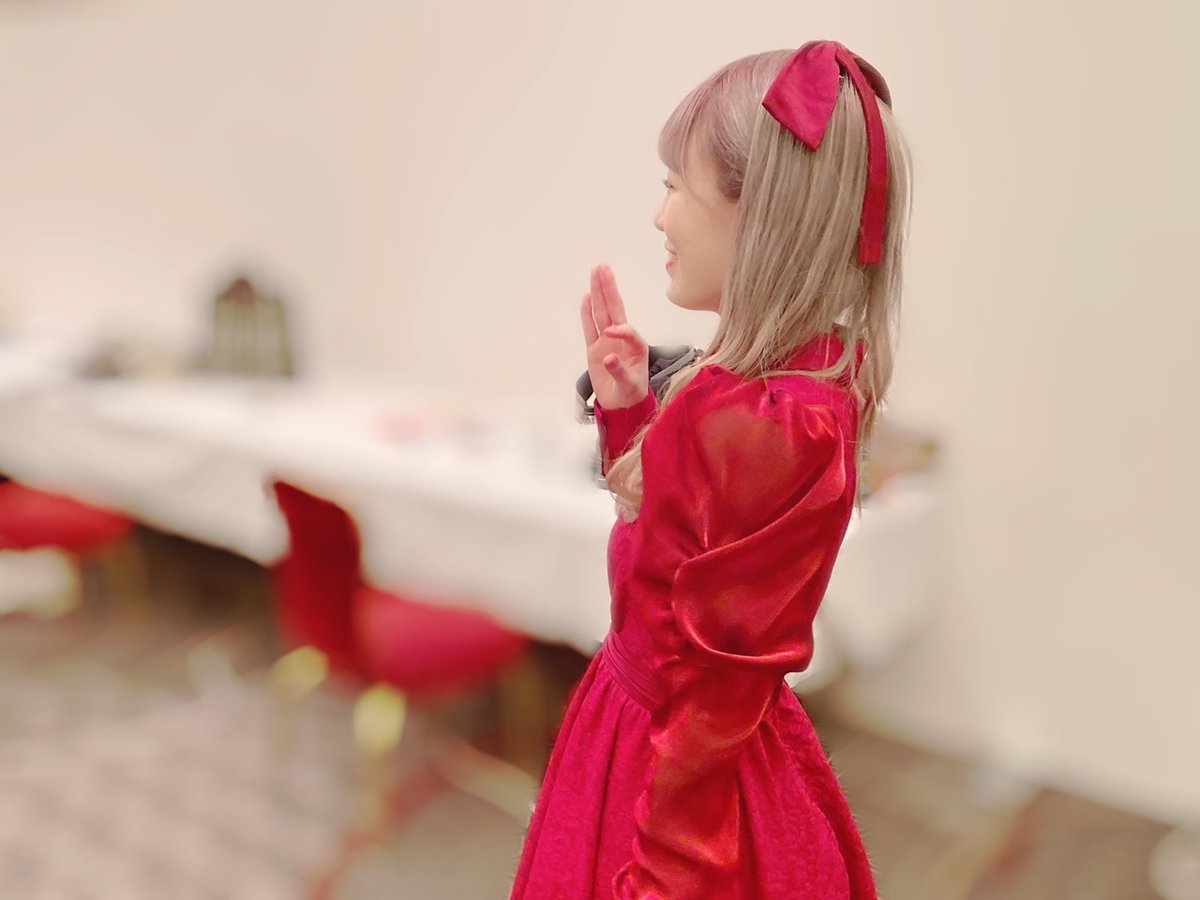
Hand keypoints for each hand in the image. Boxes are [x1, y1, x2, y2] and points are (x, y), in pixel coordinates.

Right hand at [581, 264, 648, 409]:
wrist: (621, 404)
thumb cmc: (631, 394)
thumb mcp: (630, 386)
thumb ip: (620, 371)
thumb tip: (608, 359)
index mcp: (635, 346)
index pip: (627, 330)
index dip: (621, 329)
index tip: (611, 332)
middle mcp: (621, 339)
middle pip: (614, 309)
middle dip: (608, 289)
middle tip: (602, 267)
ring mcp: (607, 342)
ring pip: (601, 313)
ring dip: (598, 294)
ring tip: (595, 273)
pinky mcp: (595, 349)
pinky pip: (590, 327)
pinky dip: (587, 313)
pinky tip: (586, 297)